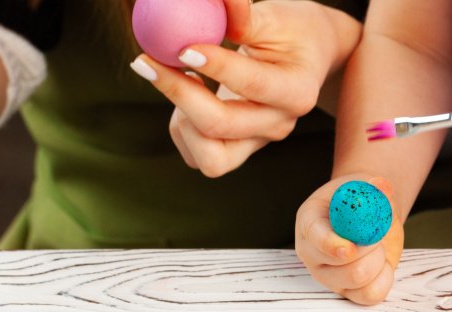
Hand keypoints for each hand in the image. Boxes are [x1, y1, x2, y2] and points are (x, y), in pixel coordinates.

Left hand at [131, 0, 359, 177]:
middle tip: (145, 61)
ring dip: (181, 118)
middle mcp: (280, 124)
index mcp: (298, 91)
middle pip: (220, 125)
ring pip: (209, 157)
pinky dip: (182, 128)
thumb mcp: (274, 16)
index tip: (182, 46)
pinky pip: (198, 156)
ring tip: (178, 78)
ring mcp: (258, 142)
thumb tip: (212, 0)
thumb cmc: (290, 30)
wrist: (306, 58)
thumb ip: (242, 14)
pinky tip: (188, 92)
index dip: (215, 67)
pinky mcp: (238, 151)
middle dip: (177, 93)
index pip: (253, 84)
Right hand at [295, 176, 404, 305]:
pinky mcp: (347, 291)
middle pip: (340, 266)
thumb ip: (375, 187)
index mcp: (309, 222)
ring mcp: (328, 276)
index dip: (331, 245)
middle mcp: (312, 254)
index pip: (314, 237)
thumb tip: (381, 185)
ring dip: (378, 260)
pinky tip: (382, 264)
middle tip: (376, 234)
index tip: (349, 248)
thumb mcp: (366, 187)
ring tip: (378, 246)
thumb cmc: (361, 200)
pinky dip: (384, 278)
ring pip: (358, 280)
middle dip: (368, 249)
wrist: (369, 215)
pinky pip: (370, 295)